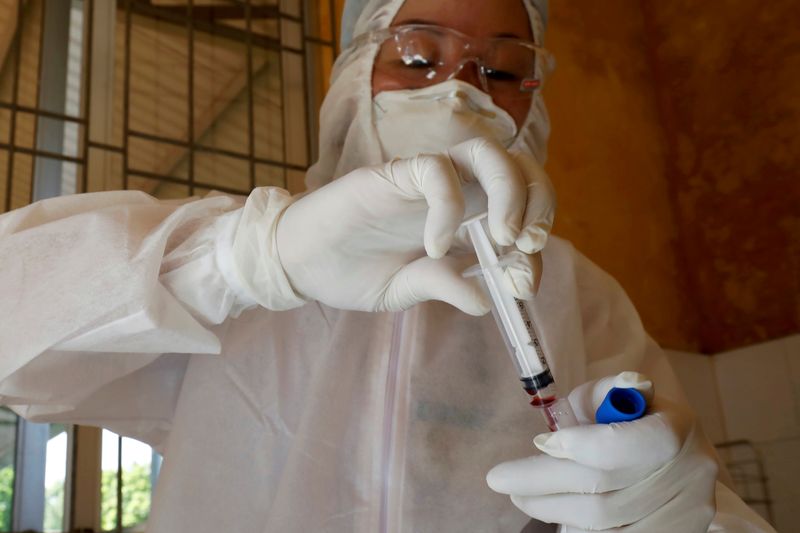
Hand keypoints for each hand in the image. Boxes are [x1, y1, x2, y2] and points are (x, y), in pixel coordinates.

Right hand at [272, 137, 554, 312]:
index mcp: (465, 220)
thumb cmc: (352, 271)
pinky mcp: (394, 172)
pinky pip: (436, 171)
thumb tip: (487, 304)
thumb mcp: (406, 289)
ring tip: (502, 238)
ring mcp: (425, 180)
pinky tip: (435, 246)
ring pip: (487, 153)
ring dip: (510, 192)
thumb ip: (445, 287)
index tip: (523, 286)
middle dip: (538, 202)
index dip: (534, 247)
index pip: (521, 215)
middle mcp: (454, 192)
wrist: (301, 263)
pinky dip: (449, 206)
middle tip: (526, 247)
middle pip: (518, 168)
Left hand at [487, 372, 718, 531]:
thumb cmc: (635, 419)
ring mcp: (684, 512)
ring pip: (603, 523)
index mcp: (674, 427)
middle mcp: (688, 473)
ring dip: (551, 509)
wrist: (680, 456)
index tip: (540, 442)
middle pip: (603, 491)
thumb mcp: (615, 395)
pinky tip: (552, 511)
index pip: (624, 444)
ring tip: (520, 495)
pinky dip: (576, 526)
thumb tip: (558, 429)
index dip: (579, 446)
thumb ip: (593, 399)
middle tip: (501, 479)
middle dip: (543, 484)